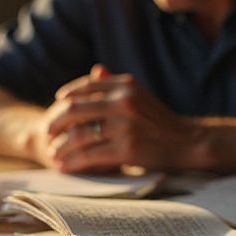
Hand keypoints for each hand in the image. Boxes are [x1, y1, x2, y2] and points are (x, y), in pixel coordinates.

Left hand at [41, 65, 201, 172]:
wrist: (188, 142)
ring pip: (79, 136)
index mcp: (126, 84)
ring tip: (53, 154)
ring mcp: (124, 125)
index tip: (56, 105)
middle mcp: (123, 101)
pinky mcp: (126, 148)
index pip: (86, 86)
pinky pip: (90, 155)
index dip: (67, 96)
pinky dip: (73, 162)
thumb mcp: (141, 95)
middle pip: (75, 110)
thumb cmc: (161, 121)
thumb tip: (96, 69)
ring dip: (61, 147)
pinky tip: (65, 166)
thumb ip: (117, 84)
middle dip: (55, 122)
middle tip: (46, 132)